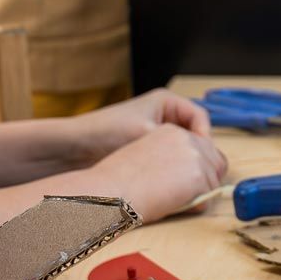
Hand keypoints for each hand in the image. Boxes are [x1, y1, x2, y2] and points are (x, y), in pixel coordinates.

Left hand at [71, 89, 212, 161]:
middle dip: (196, 151)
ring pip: (182, 147)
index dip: (204, 137)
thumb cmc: (107, 131)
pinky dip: (172, 166)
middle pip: (193, 134)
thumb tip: (199, 158)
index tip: (203, 156)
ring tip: (185, 175)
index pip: (200, 118)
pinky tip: (170, 178)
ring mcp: (155, 131)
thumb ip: (174, 143)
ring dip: (184, 161)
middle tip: (199, 169)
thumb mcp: (145, 133)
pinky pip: (168, 156)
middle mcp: (163, 114)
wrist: (75, 146)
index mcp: (166, 101)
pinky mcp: (147, 148)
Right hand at [89, 124, 228, 221]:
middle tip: (190, 195)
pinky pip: (208, 197)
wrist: (110, 190)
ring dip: (200, 194)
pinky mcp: (199, 176)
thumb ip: (168, 157)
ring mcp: (195, 156)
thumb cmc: (117, 179)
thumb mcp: (144, 154)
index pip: (202, 146)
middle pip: (216, 161)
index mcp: (171, 130)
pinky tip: (175, 206)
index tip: (190, 179)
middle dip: (207, 180)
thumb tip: (185, 175)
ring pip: (213, 180)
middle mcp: (186, 138)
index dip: (200, 165)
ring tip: (174, 200)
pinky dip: (196, 206)